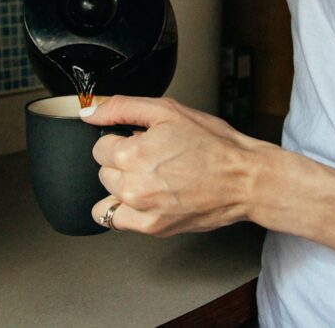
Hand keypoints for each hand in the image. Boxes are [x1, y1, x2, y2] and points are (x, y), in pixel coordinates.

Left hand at [81, 95, 272, 235]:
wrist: (245, 179)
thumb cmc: (214, 144)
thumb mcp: (168, 110)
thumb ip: (122, 107)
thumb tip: (89, 112)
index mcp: (132, 153)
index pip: (101, 145)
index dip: (122, 139)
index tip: (141, 141)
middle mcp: (132, 185)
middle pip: (103, 170)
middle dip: (122, 161)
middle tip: (152, 157)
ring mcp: (141, 210)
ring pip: (108, 194)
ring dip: (122, 185)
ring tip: (150, 178)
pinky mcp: (152, 228)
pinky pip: (115, 219)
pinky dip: (124, 209)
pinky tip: (145, 198)